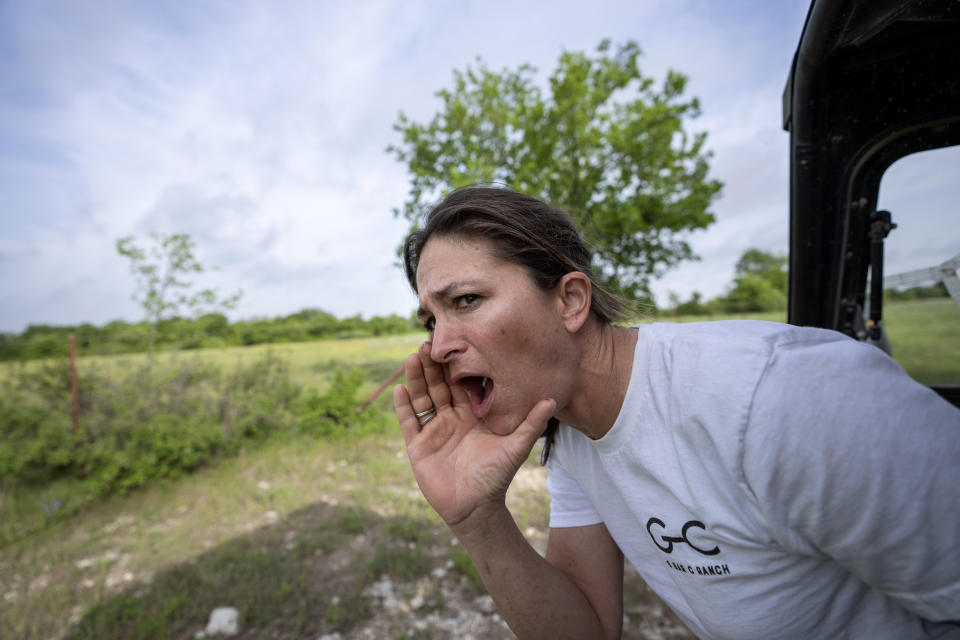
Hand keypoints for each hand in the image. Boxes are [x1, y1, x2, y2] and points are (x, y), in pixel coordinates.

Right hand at [394, 342, 555, 528]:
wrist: (476, 509)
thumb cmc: (496, 477)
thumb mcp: (515, 448)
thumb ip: (531, 424)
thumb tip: (551, 400)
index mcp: (471, 415)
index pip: (460, 385)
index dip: (455, 366)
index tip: (453, 344)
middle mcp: (450, 419)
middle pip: (438, 387)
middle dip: (431, 366)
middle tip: (426, 343)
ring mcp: (433, 431)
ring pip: (422, 399)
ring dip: (415, 379)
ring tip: (411, 358)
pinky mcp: (418, 446)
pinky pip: (409, 422)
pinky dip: (403, 406)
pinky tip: (399, 389)